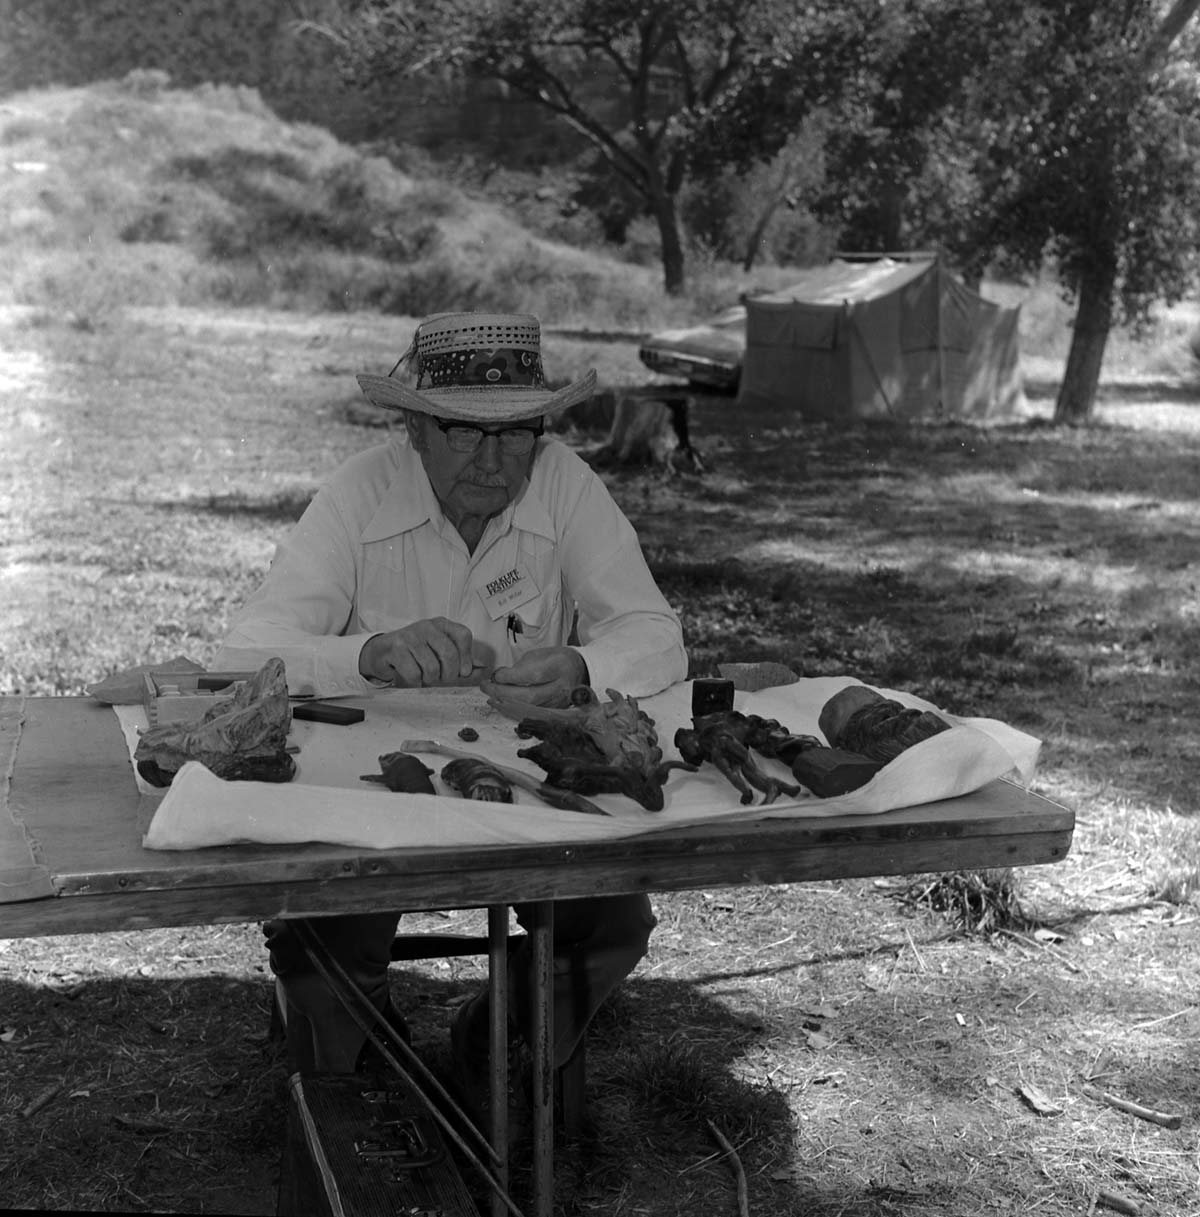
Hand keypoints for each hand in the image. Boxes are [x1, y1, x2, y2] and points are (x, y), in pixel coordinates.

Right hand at [359, 618, 478, 687]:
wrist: (382, 652)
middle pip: (449, 653)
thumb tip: (483, 667)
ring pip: (431, 667)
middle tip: (442, 679)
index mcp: (441, 625)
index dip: (467, 656)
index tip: (463, 671)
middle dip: (449, 674)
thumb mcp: (439, 651)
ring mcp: (410, 636)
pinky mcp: (396, 648)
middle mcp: (427, 627)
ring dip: (430, 679)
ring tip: (426, 677)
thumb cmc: (415, 652)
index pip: (463, 635)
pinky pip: (414, 673)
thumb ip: (461, 659)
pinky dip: (416, 681)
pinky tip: (413, 677)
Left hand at [480, 646, 588, 707]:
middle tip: (486, 686)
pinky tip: (501, 704)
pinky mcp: (553, 712)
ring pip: (528, 708)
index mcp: (560, 667)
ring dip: (505, 703)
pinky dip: (513, 709)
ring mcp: (558, 703)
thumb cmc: (557, 660)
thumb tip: (500, 678)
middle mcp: (561, 688)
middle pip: (530, 696)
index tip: (496, 674)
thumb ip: (522, 666)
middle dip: (503, 693)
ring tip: (490, 695)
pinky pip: (530, 713)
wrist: (579, 672)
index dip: (512, 677)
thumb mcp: (541, 655)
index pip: (534, 675)